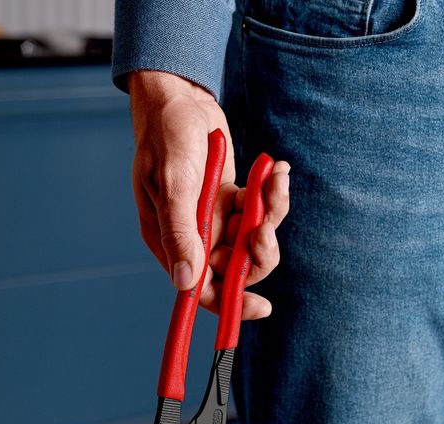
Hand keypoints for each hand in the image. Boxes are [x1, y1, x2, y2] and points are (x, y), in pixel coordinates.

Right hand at [128, 71, 290, 318]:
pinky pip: (259, 210)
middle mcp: (192, 235)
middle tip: (266, 222)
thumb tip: (187, 282)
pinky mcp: (231, 199)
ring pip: (253, 239)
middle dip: (258, 250)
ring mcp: (214, 218)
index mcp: (170, 240)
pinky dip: (272, 193)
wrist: (179, 98)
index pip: (200, 289)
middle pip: (235, 268)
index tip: (262, 306)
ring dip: (271, 215)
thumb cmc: (166, 137)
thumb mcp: (173, 184)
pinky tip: (277, 169)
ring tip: (276, 182)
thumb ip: (181, 233)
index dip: (229, 302)